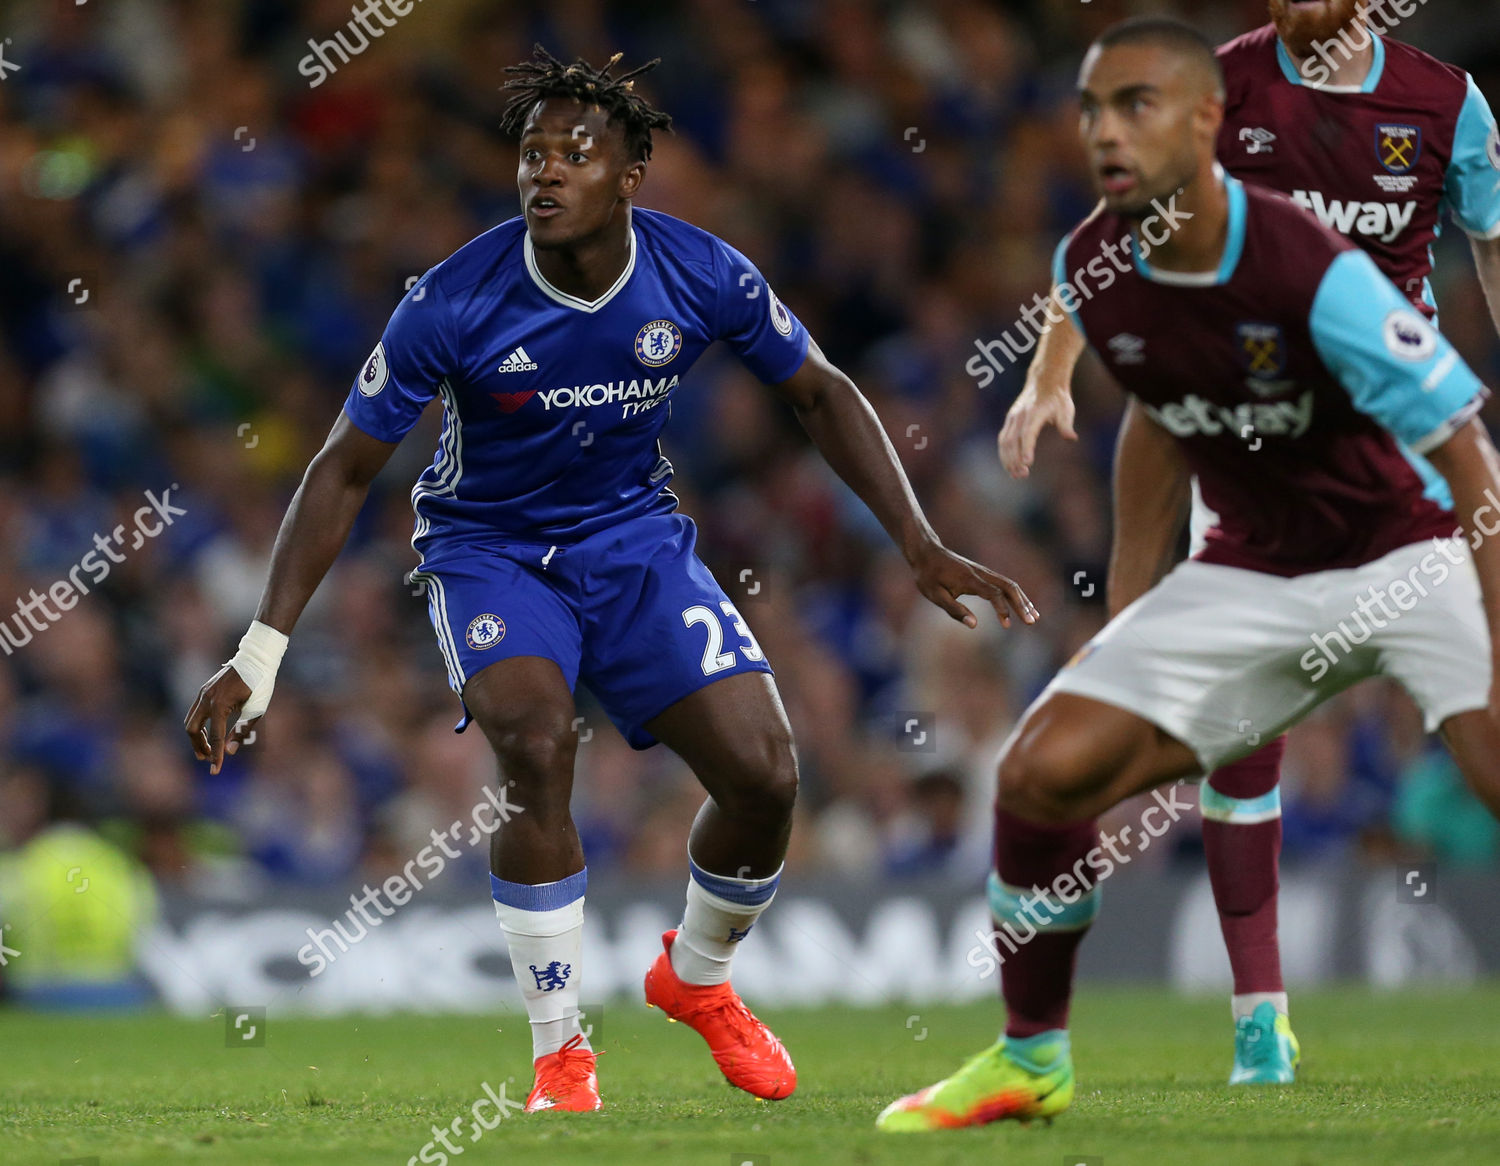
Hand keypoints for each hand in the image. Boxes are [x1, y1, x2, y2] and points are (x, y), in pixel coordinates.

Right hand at [184, 664, 259, 774]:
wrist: (256, 659)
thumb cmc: (260, 684)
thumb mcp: (257, 709)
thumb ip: (243, 730)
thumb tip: (230, 751)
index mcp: (220, 705)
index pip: (216, 737)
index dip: (216, 756)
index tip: (215, 771)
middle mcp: (206, 699)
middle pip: (192, 730)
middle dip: (199, 747)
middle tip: (208, 759)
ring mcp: (203, 693)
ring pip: (190, 721)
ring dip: (197, 737)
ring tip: (208, 748)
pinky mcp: (204, 690)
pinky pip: (194, 712)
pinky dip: (198, 725)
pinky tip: (209, 731)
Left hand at [909, 542, 1037, 628]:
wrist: (926, 553)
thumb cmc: (927, 576)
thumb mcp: (935, 595)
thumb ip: (954, 610)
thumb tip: (974, 625)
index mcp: (970, 579)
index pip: (993, 594)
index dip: (1002, 609)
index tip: (1007, 625)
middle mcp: (981, 574)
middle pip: (1009, 587)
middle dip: (1022, 605)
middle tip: (1031, 622)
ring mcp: (983, 572)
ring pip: (1009, 585)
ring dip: (1023, 600)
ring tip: (1034, 617)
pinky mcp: (983, 574)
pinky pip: (1004, 584)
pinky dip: (1015, 596)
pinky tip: (1021, 606)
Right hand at [998, 379, 1076, 478]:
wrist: (1044, 380)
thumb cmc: (1058, 397)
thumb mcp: (1066, 409)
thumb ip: (1066, 425)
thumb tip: (1071, 438)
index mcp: (1034, 412)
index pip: (1028, 433)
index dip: (1026, 448)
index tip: (1027, 463)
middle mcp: (1020, 415)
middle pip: (1012, 440)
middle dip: (1014, 459)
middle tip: (1022, 476)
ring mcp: (1012, 418)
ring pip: (1004, 442)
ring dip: (1007, 459)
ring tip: (1015, 475)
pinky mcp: (1009, 421)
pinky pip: (1003, 439)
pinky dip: (1004, 454)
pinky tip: (1010, 466)